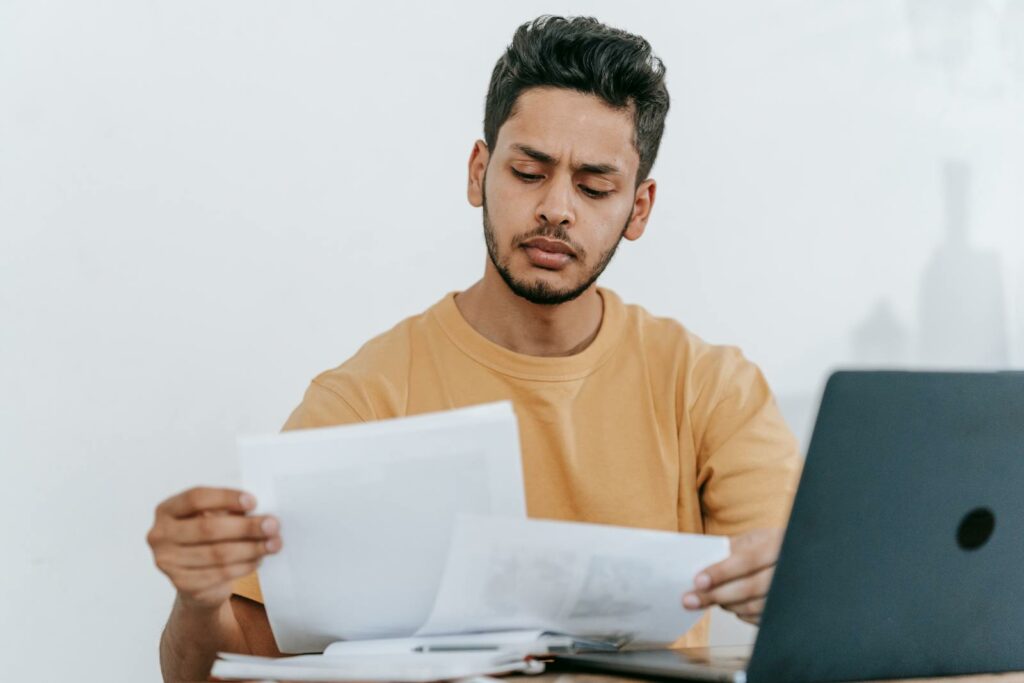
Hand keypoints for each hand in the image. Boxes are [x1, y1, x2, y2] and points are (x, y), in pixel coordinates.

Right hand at [147, 486, 281, 610]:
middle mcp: (160, 536)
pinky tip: (259, 559)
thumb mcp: (213, 517)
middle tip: (273, 525)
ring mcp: (168, 562)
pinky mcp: (182, 585)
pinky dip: (245, 565)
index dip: (226, 498)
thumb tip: (262, 514)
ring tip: (274, 543)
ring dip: (252, 548)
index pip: (196, 498)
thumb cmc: (208, 539)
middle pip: (208, 528)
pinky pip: (220, 573)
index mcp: (166, 510)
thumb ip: (229, 511)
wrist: (197, 580)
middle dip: (246, 526)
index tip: (254, 501)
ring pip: (217, 554)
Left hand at [681, 527, 782, 624]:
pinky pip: (761, 618)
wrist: (799, 556)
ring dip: (727, 604)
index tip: (698, 581)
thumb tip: (701, 564)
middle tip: (691, 600)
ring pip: (755, 606)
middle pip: (750, 587)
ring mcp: (792, 592)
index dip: (721, 572)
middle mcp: (788, 569)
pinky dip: (742, 613)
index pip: (746, 560)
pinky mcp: (790, 610)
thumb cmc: (770, 546)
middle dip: (716, 594)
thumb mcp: (754, 539)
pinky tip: (731, 605)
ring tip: (710, 598)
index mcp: (777, 544)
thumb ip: (731, 549)